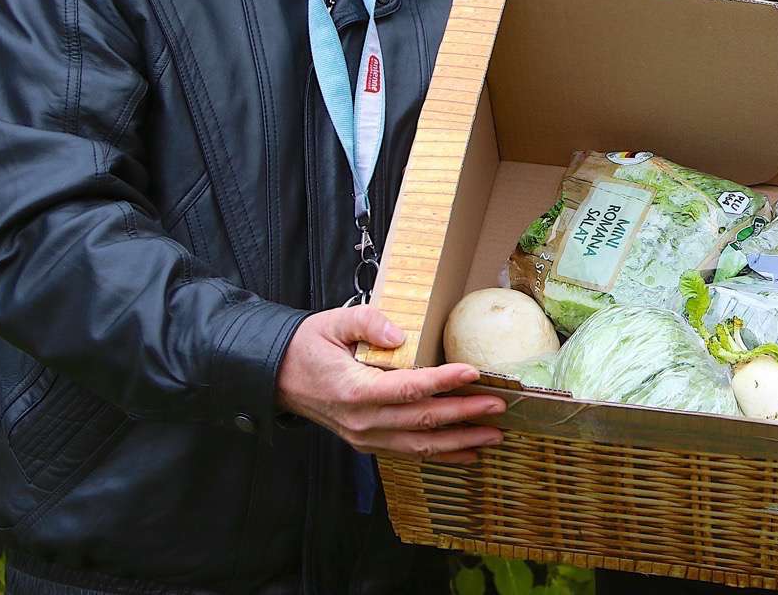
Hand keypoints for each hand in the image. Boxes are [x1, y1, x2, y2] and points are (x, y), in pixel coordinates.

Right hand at [277, 306, 505, 464]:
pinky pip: (410, 453)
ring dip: (460, 442)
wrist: (278, 378)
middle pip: (422, 420)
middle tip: (499, 406)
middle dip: (464, 415)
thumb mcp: (333, 323)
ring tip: (494, 435)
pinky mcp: (369, 443)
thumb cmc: (309, 347)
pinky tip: (468, 453)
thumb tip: (399, 332)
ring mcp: (366, 437)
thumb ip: (367, 321)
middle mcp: (362, 420)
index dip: (442, 382)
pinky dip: (441, 455)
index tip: (473, 373)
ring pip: (420, 445)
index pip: (407, 388)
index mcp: (354, 390)